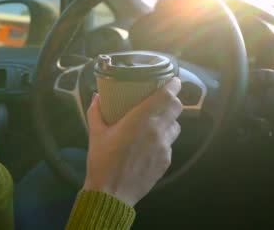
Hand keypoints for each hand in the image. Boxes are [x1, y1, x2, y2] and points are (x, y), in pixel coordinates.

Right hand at [82, 78, 181, 206]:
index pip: (166, 95)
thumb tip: (97, 96)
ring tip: (157, 122)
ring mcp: (164, 147)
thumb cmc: (102, 161)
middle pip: (176, 108)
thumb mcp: (96, 133)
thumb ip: (96, 112)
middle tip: (162, 99)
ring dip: (169, 120)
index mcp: (140, 119)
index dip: (173, 85)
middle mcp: (157, 130)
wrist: (111, 194)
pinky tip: (150, 144)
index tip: (173, 80)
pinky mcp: (166, 161)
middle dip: (172, 100)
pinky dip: (163, 139)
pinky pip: (169, 144)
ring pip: (176, 126)